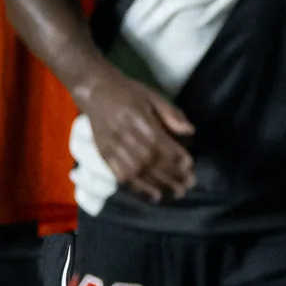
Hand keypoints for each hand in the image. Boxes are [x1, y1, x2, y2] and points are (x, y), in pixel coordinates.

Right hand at [80, 69, 196, 200]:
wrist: (95, 92)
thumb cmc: (128, 92)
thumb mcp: (153, 97)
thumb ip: (172, 114)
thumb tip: (190, 132)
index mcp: (141, 122)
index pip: (163, 146)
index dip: (178, 159)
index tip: (190, 167)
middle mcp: (128, 138)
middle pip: (153, 163)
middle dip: (172, 177)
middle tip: (187, 186)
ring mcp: (114, 149)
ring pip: (138, 173)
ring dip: (158, 186)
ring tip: (174, 193)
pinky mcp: (104, 156)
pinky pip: (121, 176)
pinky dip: (137, 188)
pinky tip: (151, 194)